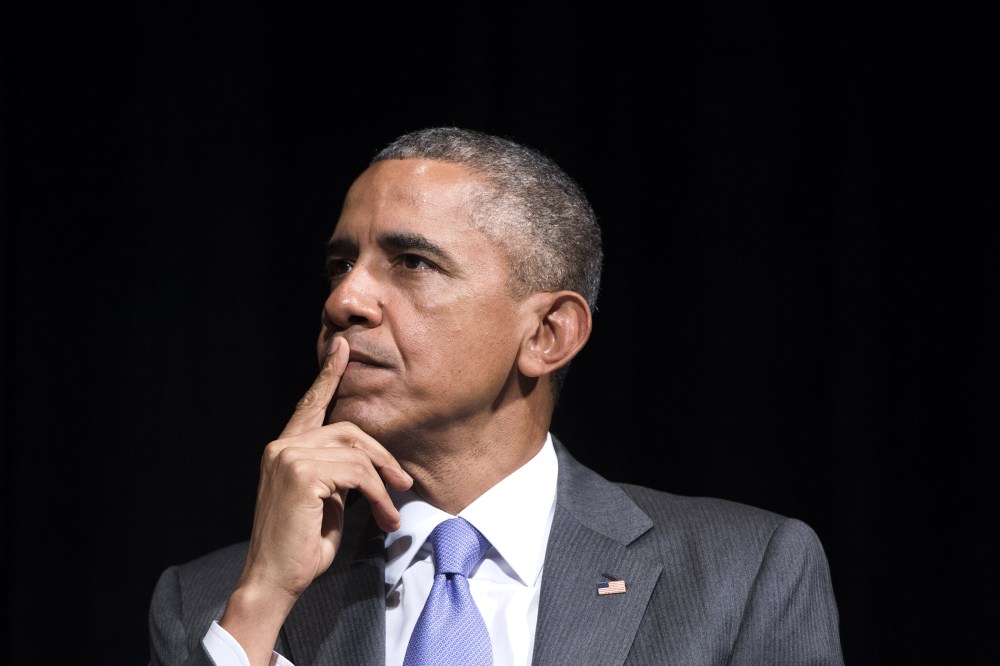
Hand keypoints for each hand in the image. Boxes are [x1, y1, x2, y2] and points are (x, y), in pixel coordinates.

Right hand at [220, 337, 411, 664]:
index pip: (309, 405)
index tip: (342, 347)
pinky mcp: (302, 474)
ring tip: (391, 511)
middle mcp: (282, 447)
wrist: (275, 580)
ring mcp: (289, 457)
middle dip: (382, 454)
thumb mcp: (326, 502)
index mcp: (284, 450)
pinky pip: (357, 473)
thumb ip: (339, 475)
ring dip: (383, 484)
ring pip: (357, 453)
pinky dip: (378, 495)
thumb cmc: (300, 546)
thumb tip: (369, 467)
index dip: (327, 376)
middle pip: (348, 430)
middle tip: (403, 481)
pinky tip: (382, 516)